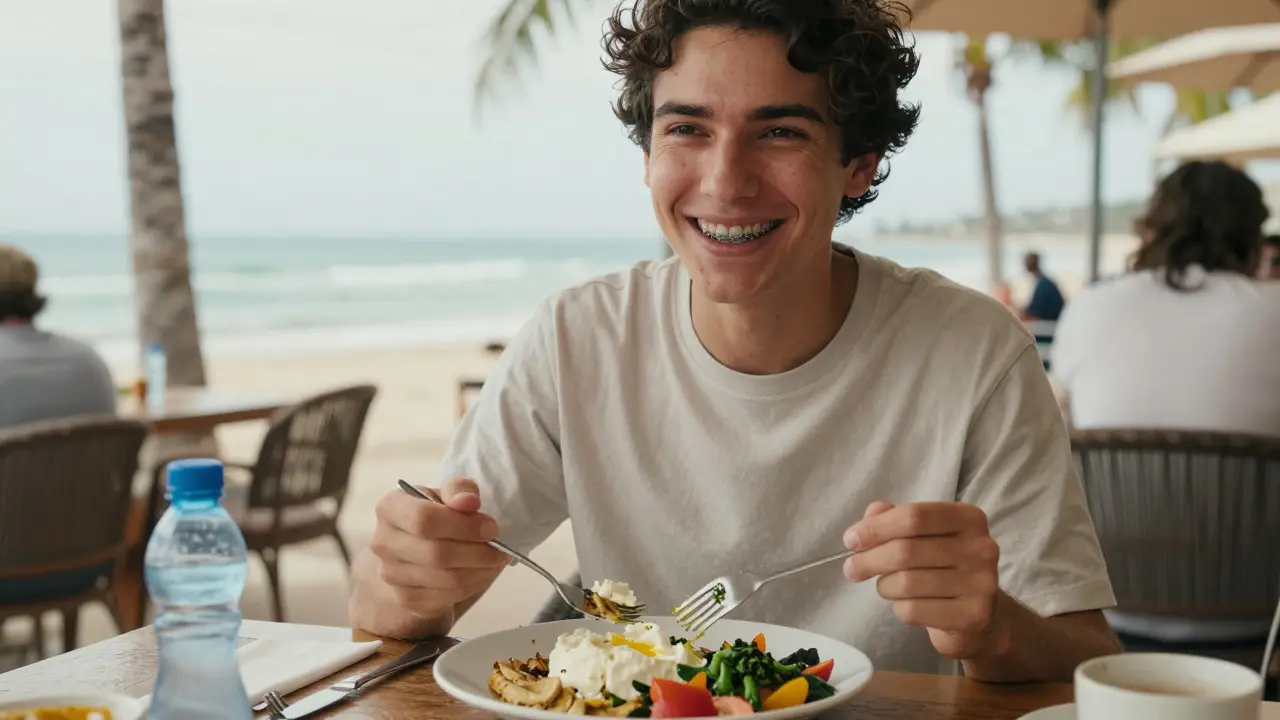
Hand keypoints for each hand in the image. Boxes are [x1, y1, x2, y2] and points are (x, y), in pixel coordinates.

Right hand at [369, 477, 510, 620]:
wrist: (412, 551)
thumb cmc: (435, 516)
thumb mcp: (447, 494)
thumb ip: (459, 490)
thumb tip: (468, 501)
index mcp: (390, 508)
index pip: (424, 519)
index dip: (463, 525)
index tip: (491, 528)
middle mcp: (383, 542)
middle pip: (436, 554)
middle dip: (477, 553)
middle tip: (500, 550)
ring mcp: (391, 574)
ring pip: (445, 580)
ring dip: (479, 572)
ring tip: (495, 561)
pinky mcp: (406, 599)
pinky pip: (446, 598)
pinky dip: (472, 586)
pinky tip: (480, 574)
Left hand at [842, 501, 1002, 658]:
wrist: (979, 618)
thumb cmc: (943, 568)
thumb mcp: (922, 537)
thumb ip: (894, 519)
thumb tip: (869, 516)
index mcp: (969, 518)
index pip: (915, 516)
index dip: (876, 528)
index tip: (851, 540)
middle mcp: (982, 548)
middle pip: (906, 550)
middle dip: (869, 560)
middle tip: (852, 569)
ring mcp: (981, 584)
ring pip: (906, 582)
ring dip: (884, 586)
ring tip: (886, 587)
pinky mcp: (973, 616)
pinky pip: (914, 610)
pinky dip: (899, 608)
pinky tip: (907, 605)